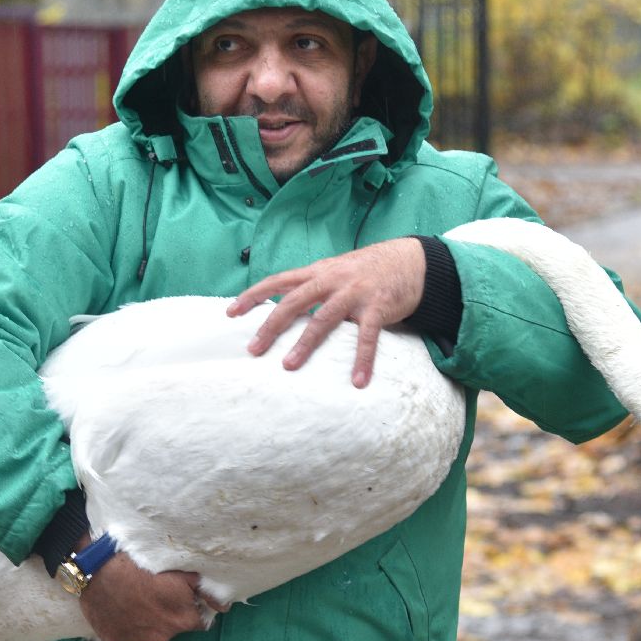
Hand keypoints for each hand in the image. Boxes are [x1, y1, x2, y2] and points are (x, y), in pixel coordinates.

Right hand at [78, 553, 227, 640]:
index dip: (191, 607)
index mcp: (184, 619)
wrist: (97, 570)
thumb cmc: (140, 564)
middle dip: (169, 614)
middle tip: (155, 595)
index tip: (179, 597)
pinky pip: (129, 640)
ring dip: (148, 622)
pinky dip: (128, 629)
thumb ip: (203, 590)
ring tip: (135, 601)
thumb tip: (224, 606)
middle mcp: (165, 636)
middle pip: (175, 627)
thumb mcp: (179, 572)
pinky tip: (121, 612)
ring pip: (152, 634)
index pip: (200, 621)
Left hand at [225, 237, 425, 387]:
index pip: (278, 281)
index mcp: (318, 272)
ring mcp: (355, 293)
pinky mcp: (379, 306)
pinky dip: (362, 359)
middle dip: (271, 326)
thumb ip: (311, 286)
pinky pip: (368, 337)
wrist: (410, 260)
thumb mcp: (335, 271)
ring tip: (289, 366)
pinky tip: (358, 381)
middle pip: (294, 302)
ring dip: (305, 344)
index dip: (253, 295)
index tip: (230, 312)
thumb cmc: (367, 270)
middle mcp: (332, 280)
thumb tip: (283, 307)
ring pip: (323, 319)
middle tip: (253, 349)